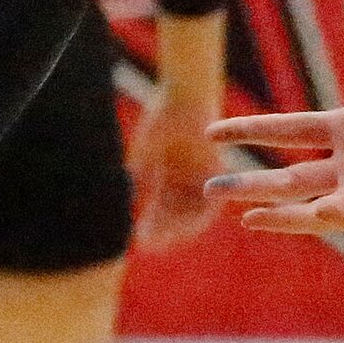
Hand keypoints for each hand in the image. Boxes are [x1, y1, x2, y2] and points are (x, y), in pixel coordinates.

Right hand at [131, 92, 225, 251]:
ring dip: (177, 230)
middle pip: (177, 214)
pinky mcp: (215, 173)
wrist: (186, 95)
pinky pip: (208, 202)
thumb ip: (140, 177)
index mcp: (171, 175)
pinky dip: (195, 218)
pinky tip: (180, 228)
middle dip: (163, 231)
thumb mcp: (145, 153)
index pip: (162, 208)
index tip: (139, 241)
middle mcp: (189, 180)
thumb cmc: (162, 119)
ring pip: (192, 213)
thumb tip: (128, 200)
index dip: (152, 225)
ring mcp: (202, 177)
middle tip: (149, 246)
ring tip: (162, 241)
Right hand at [206, 0, 343, 233]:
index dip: (252, 129)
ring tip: (248, 215)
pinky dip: (341, 216)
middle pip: (292, 175)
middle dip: (252, 184)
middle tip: (211, 190)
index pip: (291, 130)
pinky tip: (321, 213)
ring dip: (284, 212)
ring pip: (318, 204)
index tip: (212, 131)